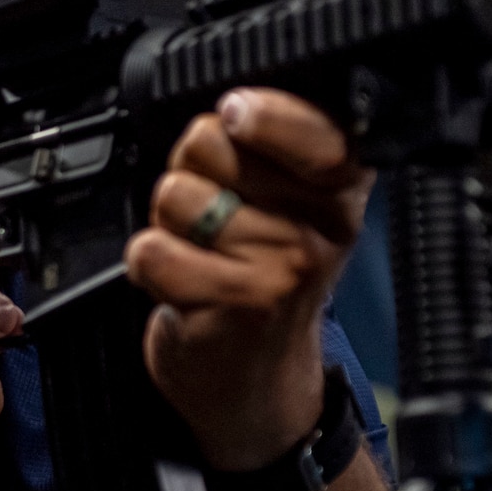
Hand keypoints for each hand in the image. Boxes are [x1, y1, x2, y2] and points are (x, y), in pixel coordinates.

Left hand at [126, 89, 372, 470]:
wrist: (259, 387)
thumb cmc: (266, 285)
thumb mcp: (295, 208)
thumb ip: (273, 146)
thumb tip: (232, 103)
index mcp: (341, 190)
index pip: (305, 121)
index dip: (260, 113)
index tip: (239, 117)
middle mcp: (319, 228)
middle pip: (211, 144)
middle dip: (196, 175)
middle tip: (218, 220)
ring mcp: (278, 269)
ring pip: (175, 194)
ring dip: (170, 225)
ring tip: (202, 255)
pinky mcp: (231, 306)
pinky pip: (150, 249)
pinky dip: (150, 266)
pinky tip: (183, 286)